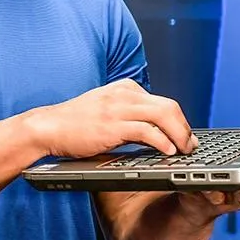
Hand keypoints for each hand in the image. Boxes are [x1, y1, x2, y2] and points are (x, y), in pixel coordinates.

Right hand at [21, 79, 197, 158]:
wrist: (48, 127)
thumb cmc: (75, 124)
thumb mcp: (106, 111)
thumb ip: (128, 115)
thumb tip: (154, 132)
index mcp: (125, 88)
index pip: (163, 102)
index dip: (178, 122)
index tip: (184, 137)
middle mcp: (124, 93)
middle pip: (169, 106)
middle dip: (184, 128)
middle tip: (191, 146)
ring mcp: (118, 107)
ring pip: (163, 115)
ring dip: (179, 135)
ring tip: (184, 150)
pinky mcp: (112, 124)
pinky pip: (147, 130)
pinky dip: (162, 141)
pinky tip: (168, 151)